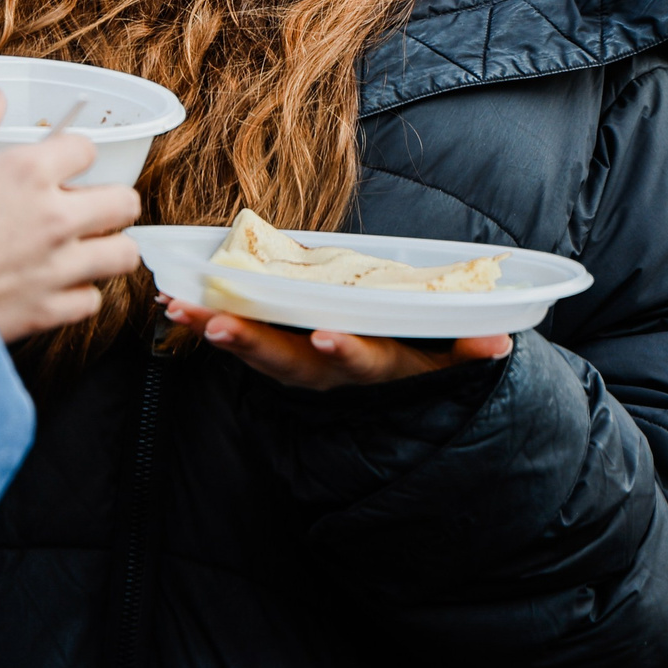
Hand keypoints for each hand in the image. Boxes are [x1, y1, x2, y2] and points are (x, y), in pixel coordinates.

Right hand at [0, 90, 142, 341]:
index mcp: (26, 173)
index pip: (86, 149)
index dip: (73, 153)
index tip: (60, 163)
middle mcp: (53, 218)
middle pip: (124, 202)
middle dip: (109, 199)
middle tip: (86, 203)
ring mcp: (57, 267)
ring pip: (122, 255)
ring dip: (107, 247)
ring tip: (84, 246)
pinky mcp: (48, 310)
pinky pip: (91, 301)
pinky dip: (80, 293)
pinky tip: (57, 284)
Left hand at [158, 296, 511, 391]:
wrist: (399, 364)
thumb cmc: (424, 343)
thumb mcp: (447, 349)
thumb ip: (464, 346)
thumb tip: (499, 342)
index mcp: (379, 363)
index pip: (364, 361)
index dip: (346, 351)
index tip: (327, 335)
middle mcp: (334, 368)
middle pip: (291, 364)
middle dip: (255, 345)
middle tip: (220, 326)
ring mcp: (301, 359)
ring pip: (257, 351)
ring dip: (219, 330)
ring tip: (179, 309)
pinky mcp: (275, 344)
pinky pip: (237, 332)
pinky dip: (205, 318)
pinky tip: (169, 300)